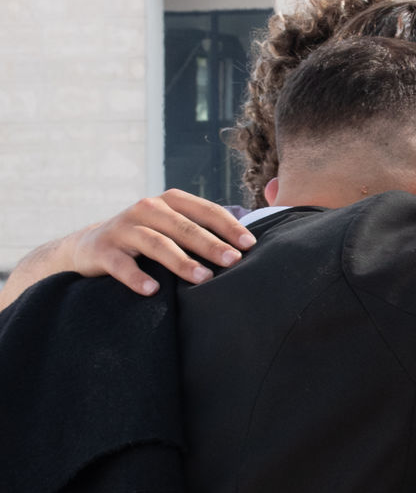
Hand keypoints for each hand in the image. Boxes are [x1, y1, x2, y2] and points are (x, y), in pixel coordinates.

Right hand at [69, 189, 254, 294]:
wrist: (90, 246)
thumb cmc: (146, 239)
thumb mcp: (172, 226)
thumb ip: (202, 229)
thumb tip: (248, 246)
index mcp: (170, 202)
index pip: (205, 210)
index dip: (228, 226)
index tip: (249, 245)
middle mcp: (147, 209)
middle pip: (184, 227)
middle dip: (210, 244)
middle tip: (233, 261)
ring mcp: (124, 228)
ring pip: (156, 243)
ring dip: (181, 261)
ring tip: (202, 278)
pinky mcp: (104, 250)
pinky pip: (122, 265)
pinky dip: (136, 277)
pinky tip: (152, 290)